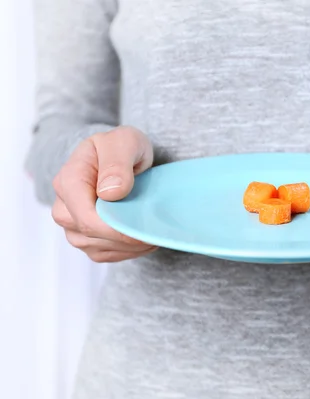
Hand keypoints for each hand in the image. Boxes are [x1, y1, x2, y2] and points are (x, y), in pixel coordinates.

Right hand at [51, 126, 157, 262]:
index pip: (85, 217)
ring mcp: (72, 225)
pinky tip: (144, 238)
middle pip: (90, 235)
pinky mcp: (85, 238)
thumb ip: (117, 162)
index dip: (115, 228)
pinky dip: (127, 251)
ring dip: (129, 246)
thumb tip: (110, 192)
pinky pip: (104, 254)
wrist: (123, 158)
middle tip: (155, 229)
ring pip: (97, 248)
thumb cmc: (123, 148)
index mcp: (69, 180)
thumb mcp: (125, 142)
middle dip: (126, 237)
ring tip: (152, 231)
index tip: (143, 226)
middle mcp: (64, 206)